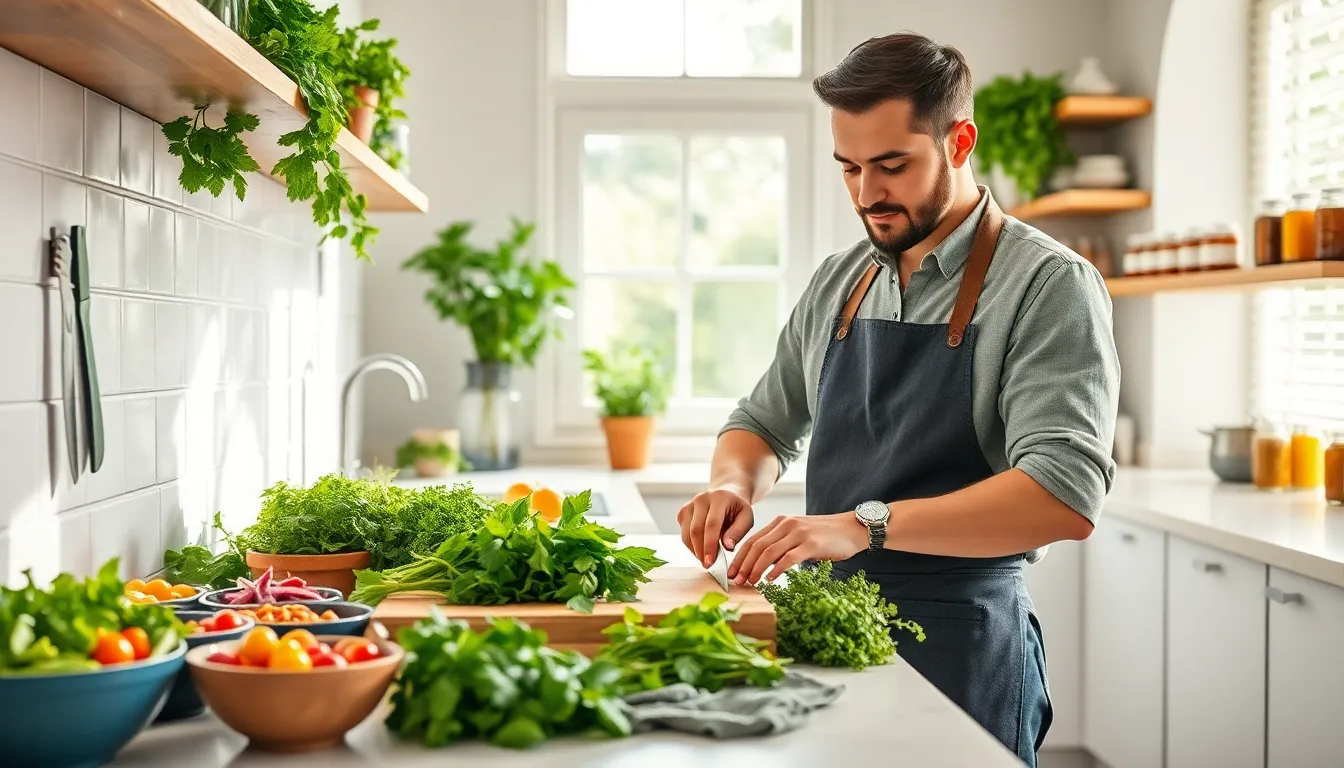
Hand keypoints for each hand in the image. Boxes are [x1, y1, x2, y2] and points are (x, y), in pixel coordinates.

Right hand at [678, 489, 754, 567]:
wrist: (727, 494)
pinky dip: (691, 546)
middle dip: (701, 551)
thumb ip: (738, 532)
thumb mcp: (746, 518)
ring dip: (695, 550)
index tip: (711, 561)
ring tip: (706, 560)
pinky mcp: (683, 512)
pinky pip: (684, 533)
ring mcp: (690, 505)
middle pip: (696, 529)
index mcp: (719, 498)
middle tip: (708, 565)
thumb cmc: (737, 508)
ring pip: (687, 533)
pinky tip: (701, 550)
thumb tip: (727, 547)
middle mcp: (701, 499)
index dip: (710, 545)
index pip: (712, 524)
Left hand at [728, 512, 868, 584]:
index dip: (739, 558)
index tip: (731, 573)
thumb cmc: (824, 536)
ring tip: (750, 582)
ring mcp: (799, 533)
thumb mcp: (797, 535)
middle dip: (744, 565)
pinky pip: (788, 558)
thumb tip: (760, 565)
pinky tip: (770, 579)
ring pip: (769, 552)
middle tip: (737, 581)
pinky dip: (776, 570)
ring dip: (756, 569)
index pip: (752, 540)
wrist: (851, 528)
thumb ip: (780, 545)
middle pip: (757, 546)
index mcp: (780, 522)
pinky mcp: (811, 544)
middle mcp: (786, 525)